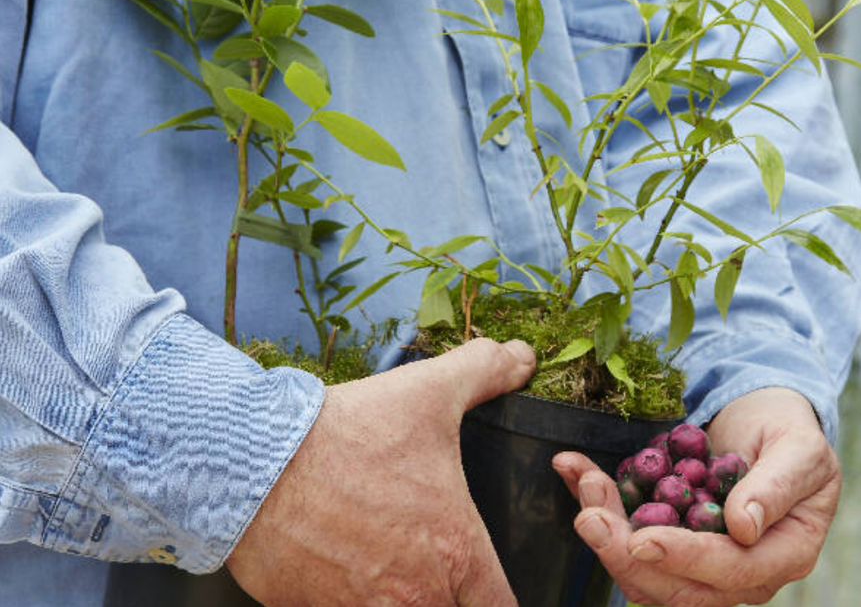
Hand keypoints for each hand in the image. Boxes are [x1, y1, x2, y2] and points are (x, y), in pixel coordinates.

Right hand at [227, 337, 535, 606]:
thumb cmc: (349, 431)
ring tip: (386, 562)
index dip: (498, 594)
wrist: (257, 461)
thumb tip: (523, 356)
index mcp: (455, 552)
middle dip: (449, 595)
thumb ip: (486, 372)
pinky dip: (352, 600)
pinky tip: (344, 566)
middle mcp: (415, 598)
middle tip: (433, 562)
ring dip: (400, 599)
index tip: (486, 577)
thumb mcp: (430, 389)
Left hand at [552, 386, 840, 606]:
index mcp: (782, 554)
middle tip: (589, 516)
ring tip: (585, 483)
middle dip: (627, 554)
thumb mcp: (798, 448)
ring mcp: (699, 556)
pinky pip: (628, 532)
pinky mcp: (667, 532)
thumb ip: (776, 486)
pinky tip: (573, 469)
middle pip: (677, 586)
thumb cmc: (789, 432)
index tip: (641, 540)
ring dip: (607, 533)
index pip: (729, 571)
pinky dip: (600, 502)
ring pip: (645, 568)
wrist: (765, 417)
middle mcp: (739, 569)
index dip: (684, 558)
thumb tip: (744, 528)